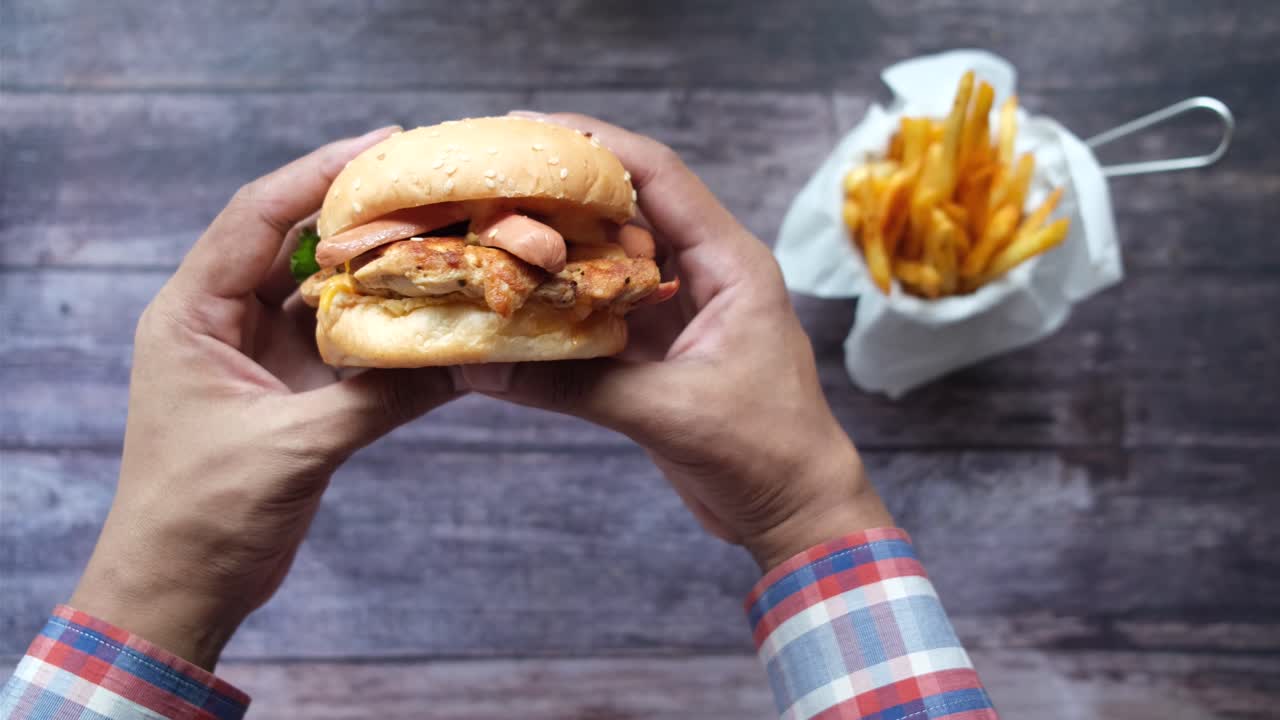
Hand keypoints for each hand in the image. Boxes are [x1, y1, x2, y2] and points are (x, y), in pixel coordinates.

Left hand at [70, 126, 460, 668]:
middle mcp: (223, 319)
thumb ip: (379, 398)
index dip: (319, 174)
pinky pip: (345, 342)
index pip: (257, 217)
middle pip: (295, 243)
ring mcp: (260, 354)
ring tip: (445, 241)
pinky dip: (385, 330)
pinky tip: (434, 314)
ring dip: (379, 273)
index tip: (385, 144)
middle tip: (430, 186)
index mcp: (194, 313)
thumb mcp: (293, 447)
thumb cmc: (204, 514)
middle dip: (360, 214)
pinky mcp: (291, 389)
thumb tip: (463, 359)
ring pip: (325, 292)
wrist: (179, 587)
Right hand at [466, 113, 892, 571]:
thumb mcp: (671, 411)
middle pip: (630, 211)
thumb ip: (578, 385)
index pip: (660, 177)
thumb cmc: (764, 452)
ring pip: (613, 262)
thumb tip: (486, 365)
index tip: (532, 130)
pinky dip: (563, 309)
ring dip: (560, 252)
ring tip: (491, 234)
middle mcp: (707, 274)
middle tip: (494, 181)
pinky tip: (515, 304)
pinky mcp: (662, 352)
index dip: (598, 144)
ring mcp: (683, 312)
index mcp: (730, 264)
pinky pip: (604, 314)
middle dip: (565, 195)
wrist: (795, 511)